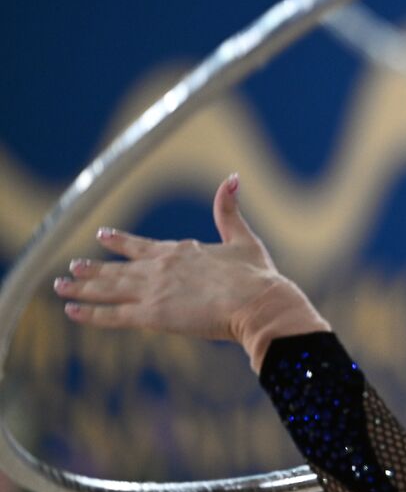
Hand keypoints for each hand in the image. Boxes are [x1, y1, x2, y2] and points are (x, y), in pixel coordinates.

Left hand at [54, 174, 327, 370]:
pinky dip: (90, 314)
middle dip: (93, 270)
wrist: (258, 302)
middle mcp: (160, 268)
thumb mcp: (243, 239)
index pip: (142, 247)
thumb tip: (232, 177)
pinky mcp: (151, 315)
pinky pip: (112, 315)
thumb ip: (229, 210)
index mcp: (181, 251)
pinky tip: (71, 312)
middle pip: (118, 269)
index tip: (102, 236)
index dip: (120, 242)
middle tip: (72, 269)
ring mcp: (153, 291)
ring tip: (61, 287)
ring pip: (109, 289)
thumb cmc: (256, 275)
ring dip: (83, 289)